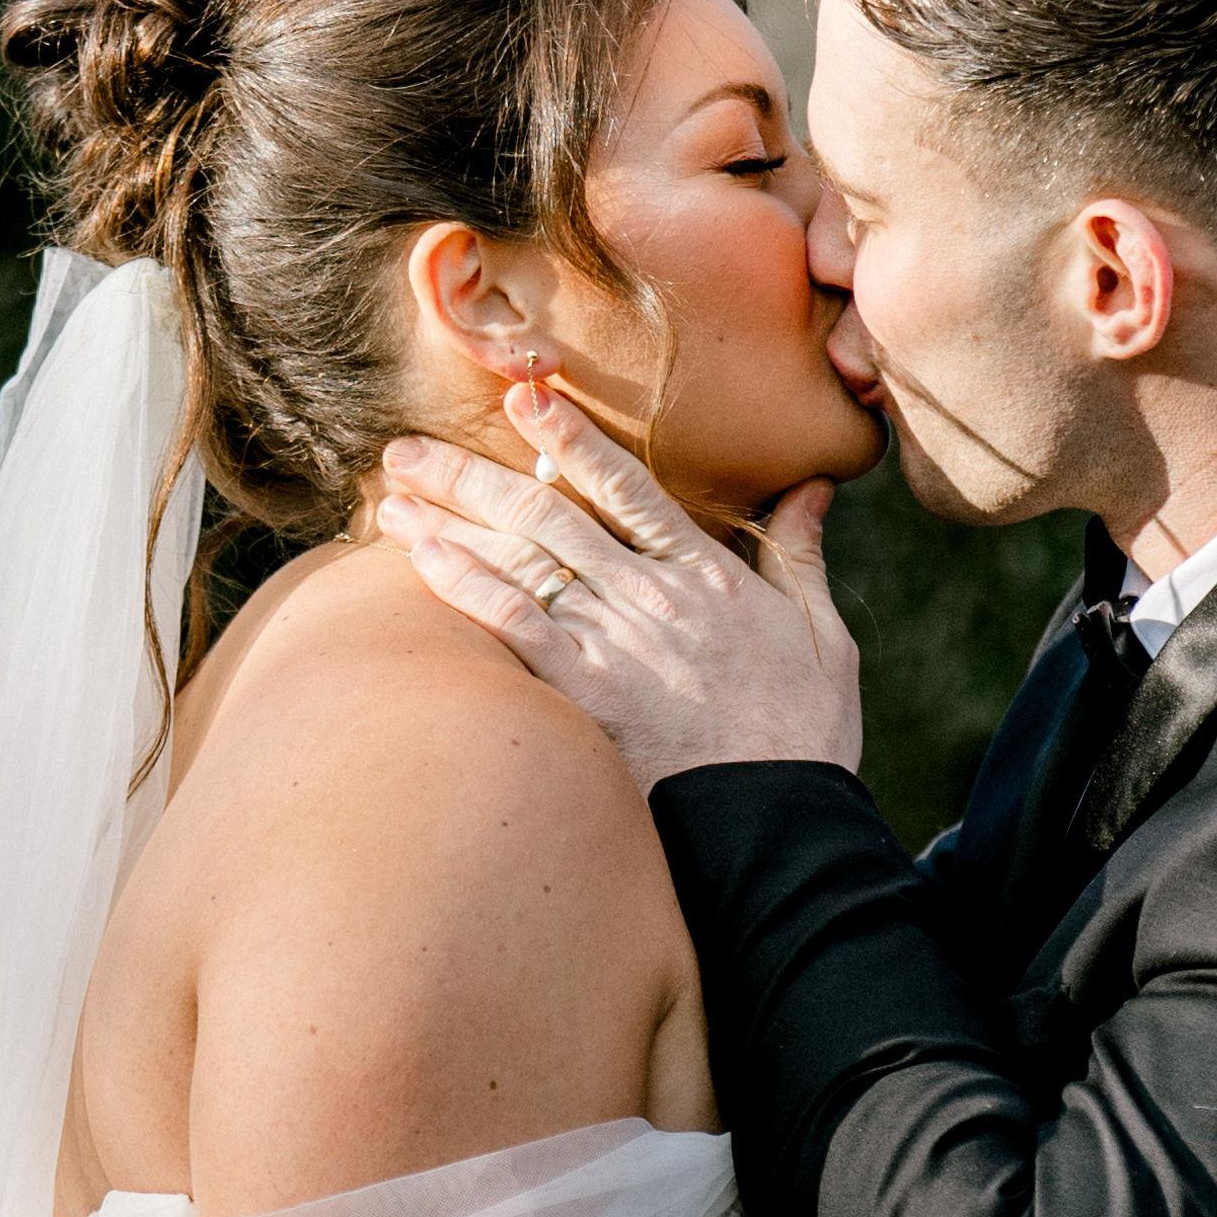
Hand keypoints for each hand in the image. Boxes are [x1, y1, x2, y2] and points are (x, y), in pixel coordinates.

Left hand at [373, 381, 860, 788]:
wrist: (780, 820)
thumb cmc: (805, 735)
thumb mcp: (823, 635)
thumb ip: (801, 555)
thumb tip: (813, 489)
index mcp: (706, 573)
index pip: (626, 485)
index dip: (570, 436)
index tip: (524, 396)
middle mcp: (650, 594)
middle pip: (549, 512)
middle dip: (474, 472)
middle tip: (410, 447)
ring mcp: (613, 642)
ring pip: (520, 557)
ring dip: (450, 517)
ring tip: (393, 491)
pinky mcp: (585, 693)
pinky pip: (512, 623)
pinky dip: (464, 582)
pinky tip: (420, 555)